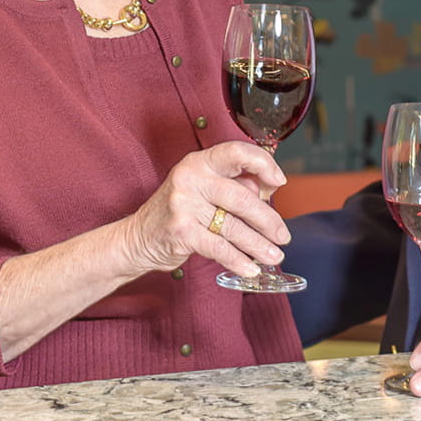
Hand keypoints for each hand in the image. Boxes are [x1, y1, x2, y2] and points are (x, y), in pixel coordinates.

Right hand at [122, 142, 290, 280]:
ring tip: (274, 256)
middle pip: (242, 197)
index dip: (263, 163)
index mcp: (200, 161)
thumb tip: (271, 187)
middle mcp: (191, 178)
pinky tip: (251, 268)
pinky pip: (219, 247)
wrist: (137, 238)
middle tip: (282, 235)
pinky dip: (238, 260)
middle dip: (268, 220)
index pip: (236, 152)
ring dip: (259, 245)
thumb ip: (236, 184)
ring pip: (233, 226)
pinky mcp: (181, 231)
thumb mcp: (205, 188)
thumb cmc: (179, 211)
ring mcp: (184, 204)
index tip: (279, 181)